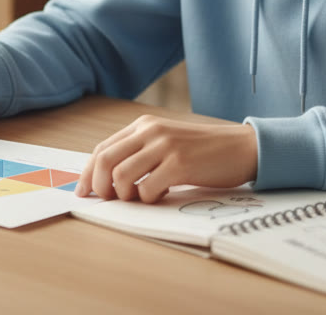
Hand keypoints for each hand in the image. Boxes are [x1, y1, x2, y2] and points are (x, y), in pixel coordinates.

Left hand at [74, 115, 257, 202]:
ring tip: (140, 197)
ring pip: (121, 176)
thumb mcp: (166, 142)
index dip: (88, 173)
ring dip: (125, 195)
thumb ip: (140, 153)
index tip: (83, 192)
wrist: (241, 147)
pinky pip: (147, 189)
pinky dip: (148, 199)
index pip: (102, 148)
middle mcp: (150, 131)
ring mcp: (165, 146)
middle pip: (105, 161)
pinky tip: (161, 196)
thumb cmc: (203, 150)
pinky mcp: (180, 164)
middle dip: (99, 186)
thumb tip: (107, 180)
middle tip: (109, 200)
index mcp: (143, 125)